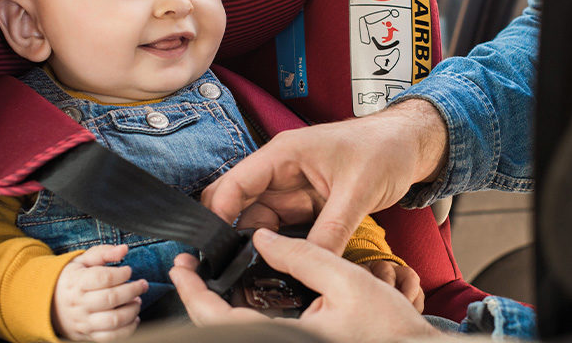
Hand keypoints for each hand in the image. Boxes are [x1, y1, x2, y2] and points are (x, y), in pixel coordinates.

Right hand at [51, 244, 148, 341]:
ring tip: (137, 301)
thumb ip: (103, 253)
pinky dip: (128, 329)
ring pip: (113, 320)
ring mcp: (83, 322)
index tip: (128, 270)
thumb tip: (124, 249)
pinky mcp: (88, 335)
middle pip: (111, 298)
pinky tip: (133, 318)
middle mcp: (79, 304)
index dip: (121, 273)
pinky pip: (111, 337)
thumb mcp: (81, 261)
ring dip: (132, 310)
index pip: (103, 278)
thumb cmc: (71, 280)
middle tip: (142, 285)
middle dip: (133, 290)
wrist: (49, 303)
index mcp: (77, 282)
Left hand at [170, 230, 441, 341]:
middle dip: (200, 297)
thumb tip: (262, 238)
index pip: (219, 319)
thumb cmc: (389, 326)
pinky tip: (246, 290)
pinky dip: (243, 312)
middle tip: (190, 266)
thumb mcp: (347, 279)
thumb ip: (302, 256)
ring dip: (218, 305)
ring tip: (212, 272)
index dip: (194, 292)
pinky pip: (260, 331)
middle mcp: (283, 342)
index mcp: (288, 336)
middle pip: (222, 326)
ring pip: (239, 329)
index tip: (182, 266)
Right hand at [201, 99, 448, 253]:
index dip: (219, 214)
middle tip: (233, 265)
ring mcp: (293, 188)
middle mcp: (282, 170)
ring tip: (259, 268)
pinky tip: (282, 262)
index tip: (214, 247)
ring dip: (258, 243)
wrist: (411, 145)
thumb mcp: (358, 191)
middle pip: (240, 204)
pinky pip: (284, 228)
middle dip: (233, 233)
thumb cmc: (385, 149)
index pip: (235, 183)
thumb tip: (310, 263)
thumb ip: (331, 230)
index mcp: (284, 154)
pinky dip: (281, 245)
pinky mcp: (307, 203)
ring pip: (260, 220)